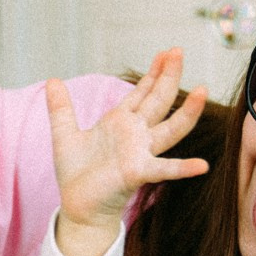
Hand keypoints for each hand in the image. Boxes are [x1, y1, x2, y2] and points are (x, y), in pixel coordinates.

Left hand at [45, 49, 209, 255]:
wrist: (78, 206)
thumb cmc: (77, 173)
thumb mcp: (65, 134)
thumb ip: (61, 108)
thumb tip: (52, 80)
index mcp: (120, 122)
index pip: (142, 92)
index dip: (154, 72)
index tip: (167, 51)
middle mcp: (136, 134)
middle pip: (158, 100)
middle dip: (169, 76)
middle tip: (179, 50)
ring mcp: (140, 152)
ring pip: (170, 128)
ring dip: (187, 112)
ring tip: (203, 91)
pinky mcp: (137, 173)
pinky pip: (164, 170)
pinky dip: (183, 168)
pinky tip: (202, 166)